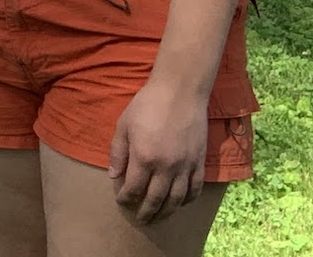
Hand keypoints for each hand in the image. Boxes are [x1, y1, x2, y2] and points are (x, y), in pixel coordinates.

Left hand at [108, 78, 208, 223]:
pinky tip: (180, 203)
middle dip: (146, 212)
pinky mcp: (199, 162)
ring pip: (176, 199)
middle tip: (140, 219)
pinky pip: (195, 189)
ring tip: (158, 218)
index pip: (133, 188)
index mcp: (144, 157)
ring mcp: (185, 166)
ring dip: (166, 212)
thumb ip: (117, 153)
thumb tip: (113, 176)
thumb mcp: (123, 125)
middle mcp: (166, 167)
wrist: (180, 92)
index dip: (126, 198)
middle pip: (155, 199)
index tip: (122, 201)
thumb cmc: (147, 105)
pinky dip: (187, 200)